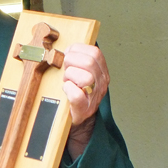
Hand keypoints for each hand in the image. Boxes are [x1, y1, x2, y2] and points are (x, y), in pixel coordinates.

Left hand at [63, 44, 109, 158]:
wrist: (78, 120)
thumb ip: (79, 59)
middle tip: (66, 69)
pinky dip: (68, 90)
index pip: (95, 52)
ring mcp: (94, 97)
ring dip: (70, 76)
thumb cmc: (75, 93)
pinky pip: (77, 95)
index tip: (69, 54)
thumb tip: (68, 48)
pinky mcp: (83, 109)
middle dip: (72, 62)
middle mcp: (102, 83)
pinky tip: (66, 89)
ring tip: (66, 81)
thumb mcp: (80, 72)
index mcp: (102, 72)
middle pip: (89, 63)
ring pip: (85, 78)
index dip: (78, 50)